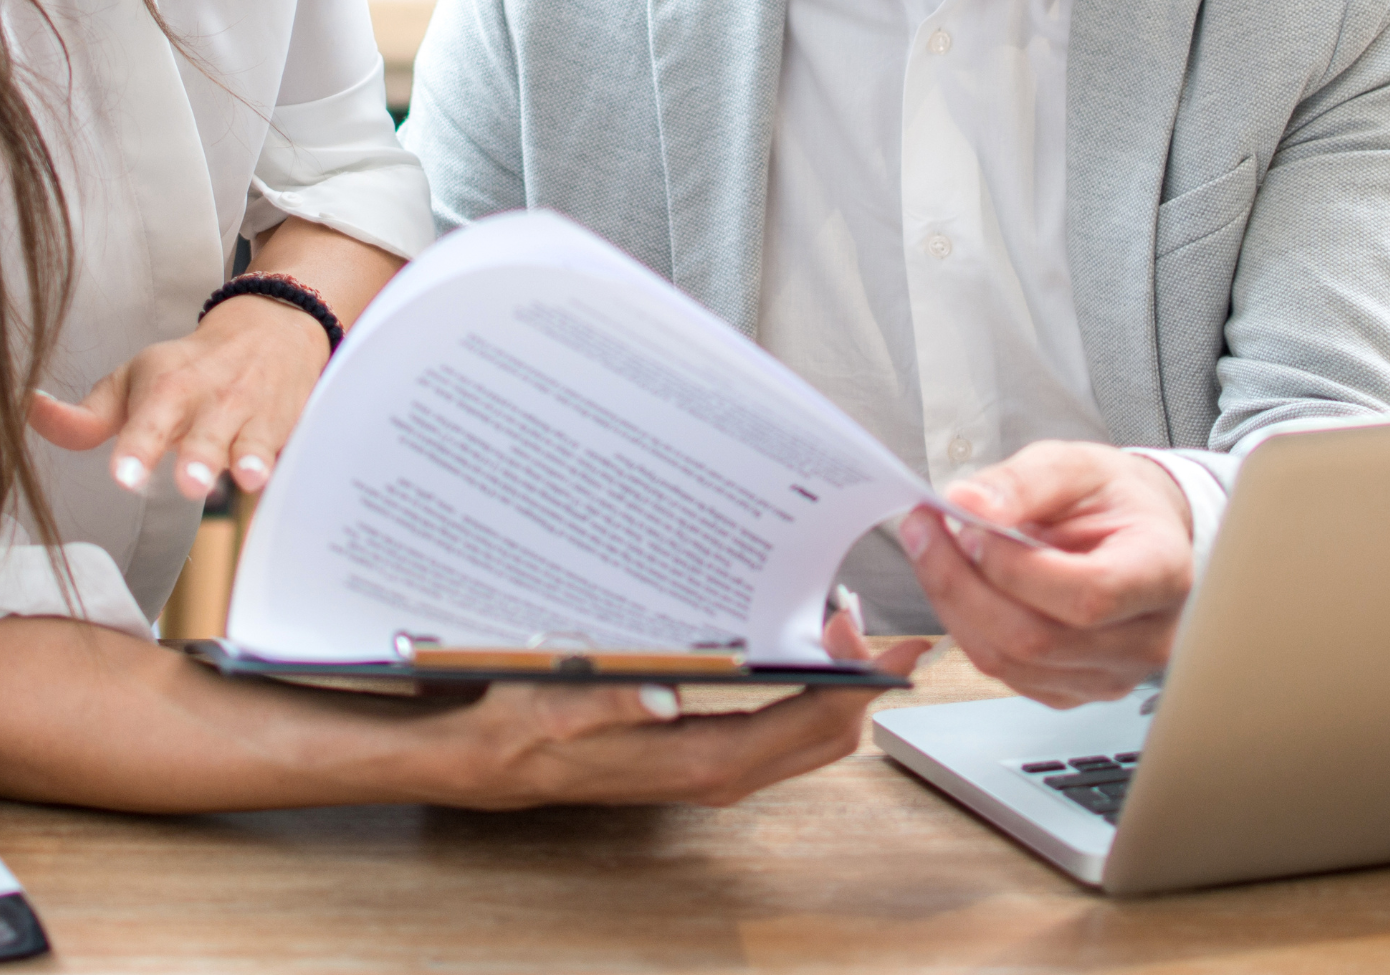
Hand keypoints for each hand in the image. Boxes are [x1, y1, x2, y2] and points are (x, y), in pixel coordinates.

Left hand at [29, 292, 327, 498]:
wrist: (270, 330)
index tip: (126, 475)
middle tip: (189, 482)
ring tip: (246, 477)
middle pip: (204, 433)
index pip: (149, 420)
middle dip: (199, 457)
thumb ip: (85, 416)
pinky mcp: (285, 426)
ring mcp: (251, 414)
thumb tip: (27, 414)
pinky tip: (282, 479)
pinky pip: (288, 448)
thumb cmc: (190, 370)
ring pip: (251, 440)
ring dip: (248, 459)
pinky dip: (285, 464)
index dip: (138, 448)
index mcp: (167, 387)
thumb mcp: (133, 383)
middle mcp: (210, 400)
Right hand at [417, 614, 929, 808]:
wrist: (500, 760)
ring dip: (839, 687)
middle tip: (862, 617)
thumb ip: (614, 702)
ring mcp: (718, 768)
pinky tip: (799, 649)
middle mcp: (722, 772)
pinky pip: (783, 733)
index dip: (860, 683)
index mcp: (701, 760)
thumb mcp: (561, 702)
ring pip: (811, 738)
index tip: (888, 641)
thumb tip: (667, 696)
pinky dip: (810, 695)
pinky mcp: (707, 757)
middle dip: (862, 680)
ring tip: (839, 625)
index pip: (812, 725)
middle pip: (829, 736)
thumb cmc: (530, 724)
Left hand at [899, 441, 1193, 708]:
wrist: (1135, 534)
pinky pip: (1003, 674)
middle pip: (1036, 638)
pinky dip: (966, 627)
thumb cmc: (1112, 500)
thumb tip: (968, 502)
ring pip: (1009, 662)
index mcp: (1163, 574)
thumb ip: (1024, 480)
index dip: (1015, 568)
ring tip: (932, 549)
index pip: (1088, 595)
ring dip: (953, 604)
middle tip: (923, 529)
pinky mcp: (1073, 692)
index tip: (969, 526)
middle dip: (961, 583)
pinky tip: (958, 585)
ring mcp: (1111, 676)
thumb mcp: (1076, 465)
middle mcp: (1147, 639)